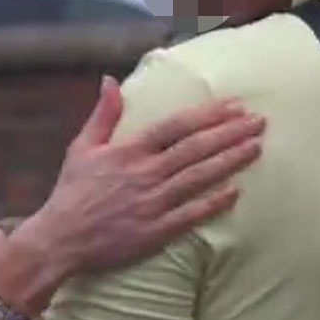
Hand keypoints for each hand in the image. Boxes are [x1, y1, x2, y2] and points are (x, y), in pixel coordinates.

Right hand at [20, 74, 264, 285]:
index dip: (206, 114)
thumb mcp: (82, 147)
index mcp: (129, 151)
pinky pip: (191, 215)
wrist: (60, 239)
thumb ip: (103, 114)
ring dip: (230, 161)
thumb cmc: (73, 192)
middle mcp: (144, 174)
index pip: (175, 127)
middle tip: (259, 122)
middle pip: (195, 149)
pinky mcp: (156, 232)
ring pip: (198, 178)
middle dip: (229, 133)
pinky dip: (214, 203)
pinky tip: (236, 192)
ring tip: (256, 148)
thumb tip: (110, 80)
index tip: (233, 105)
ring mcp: (152, 204)